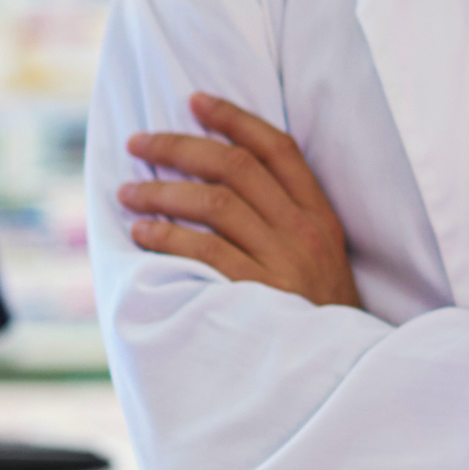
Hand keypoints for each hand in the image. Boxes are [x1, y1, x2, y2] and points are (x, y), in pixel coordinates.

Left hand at [121, 93, 361, 309]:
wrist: (340, 369)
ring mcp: (283, 260)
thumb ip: (286, 220)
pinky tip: (141, 232)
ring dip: (162, 191)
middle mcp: (303, 230)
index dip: (235, 118)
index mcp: (320, 214)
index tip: (195, 100)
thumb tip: (223, 182)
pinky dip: (167, 235)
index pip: (277, 148)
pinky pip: (205, 251)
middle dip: (180, 146)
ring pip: (215, 203)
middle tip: (138, 143)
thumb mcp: (321, 257)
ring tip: (128, 192)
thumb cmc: (318, 313)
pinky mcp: (258, 291)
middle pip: (236, 167)